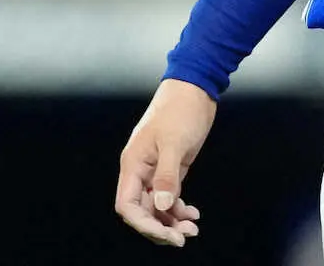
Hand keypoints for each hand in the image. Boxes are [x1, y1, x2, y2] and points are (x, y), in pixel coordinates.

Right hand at [115, 78, 217, 246]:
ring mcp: (155, 169)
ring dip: (171, 221)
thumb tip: (162, 206)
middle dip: (160, 227)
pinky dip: (179, 208)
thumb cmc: (181, 109)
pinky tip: (193, 214)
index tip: (166, 234)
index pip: (128, 206)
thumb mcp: (175, 142)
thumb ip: (167, 175)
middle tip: (183, 238)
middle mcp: (140, 170)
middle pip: (142, 210)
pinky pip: (169, 196)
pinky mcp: (170, 167)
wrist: (195, 87)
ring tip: (192, 229)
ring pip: (156, 206)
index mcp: (133, 163)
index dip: (144, 224)